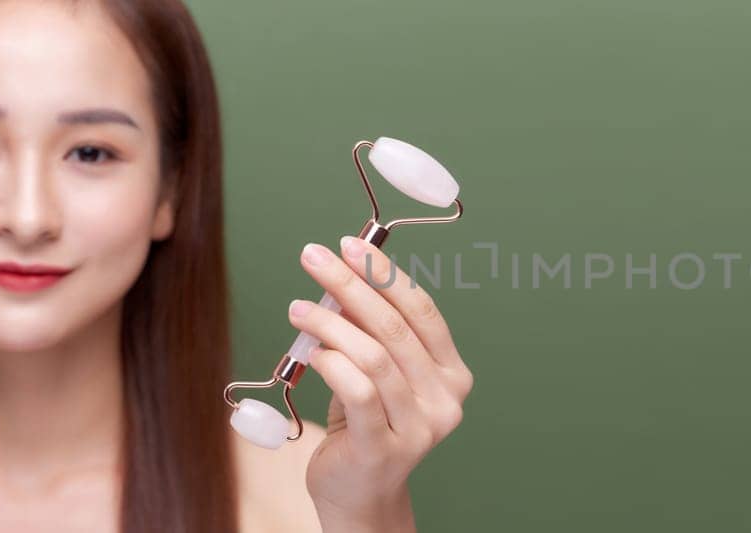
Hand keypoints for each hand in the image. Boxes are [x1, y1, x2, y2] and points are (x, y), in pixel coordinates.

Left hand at [287, 236, 473, 531]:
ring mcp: (420, 428)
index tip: (350, 244)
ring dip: (331, 323)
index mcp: (451, 374)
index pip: (423, 311)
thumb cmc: (363, 425)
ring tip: (298, 308)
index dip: (385, 273)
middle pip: (395, 327)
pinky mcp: (385, 449)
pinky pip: (358, 392)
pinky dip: (332, 363)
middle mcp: (445, 400)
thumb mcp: (373, 372)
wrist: (358, 493)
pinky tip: (312, 352)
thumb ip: (367, 332)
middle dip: (350, 285)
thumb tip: (340, 274)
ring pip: (375, 357)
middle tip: (314, 258)